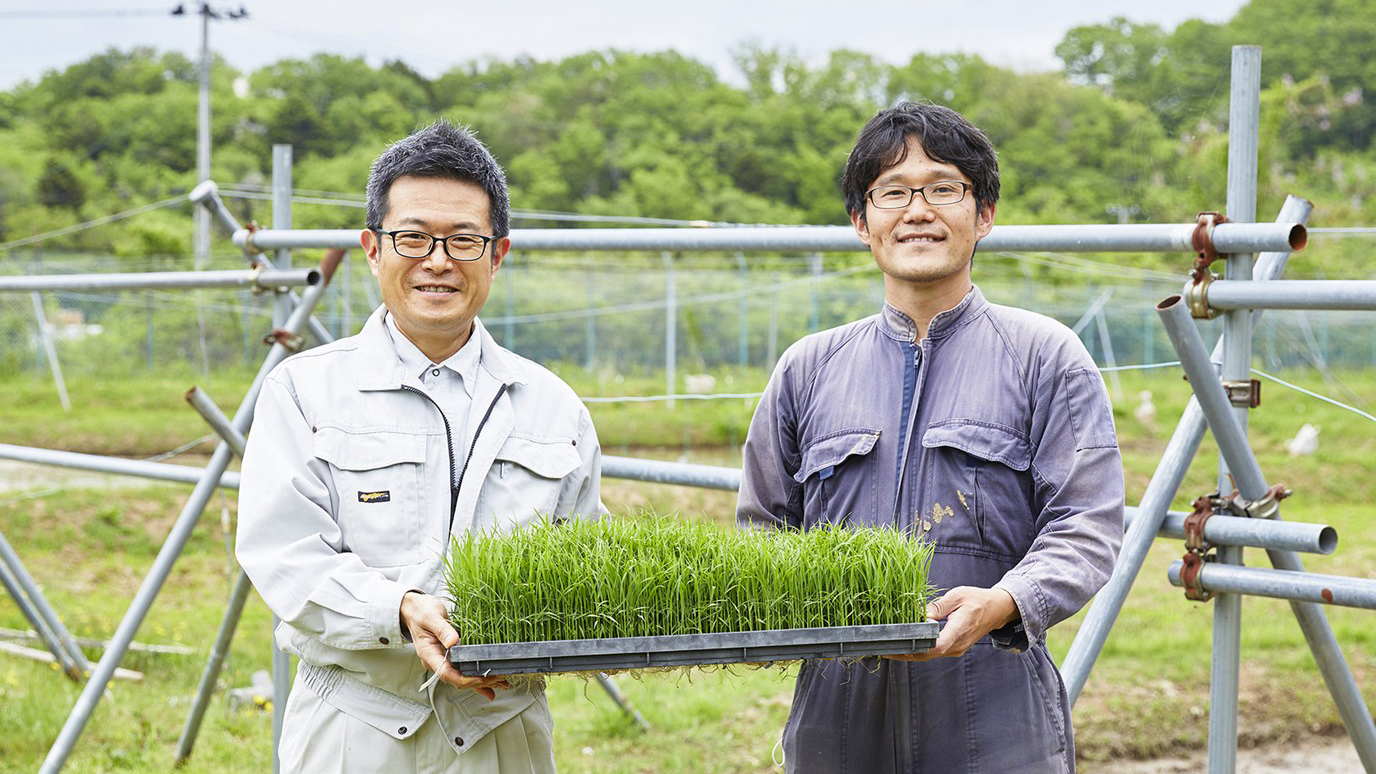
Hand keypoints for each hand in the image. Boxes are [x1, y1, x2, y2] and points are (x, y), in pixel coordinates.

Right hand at [399, 591, 508, 699]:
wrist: (415, 609)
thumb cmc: (421, 612)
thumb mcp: (431, 617)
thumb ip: (442, 630)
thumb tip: (452, 641)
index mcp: (429, 654)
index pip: (446, 674)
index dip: (464, 679)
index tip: (480, 678)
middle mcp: (437, 660)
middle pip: (458, 678)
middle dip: (478, 682)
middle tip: (497, 679)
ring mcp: (444, 658)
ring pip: (463, 676)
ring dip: (481, 681)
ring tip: (500, 684)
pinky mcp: (452, 654)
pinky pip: (465, 667)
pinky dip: (478, 674)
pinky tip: (491, 680)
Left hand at [884, 586, 1018, 661]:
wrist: (996, 609)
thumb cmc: (977, 600)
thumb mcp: (957, 596)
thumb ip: (938, 607)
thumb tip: (920, 614)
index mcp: (959, 630)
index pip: (938, 646)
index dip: (917, 648)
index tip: (898, 644)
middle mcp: (957, 645)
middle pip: (927, 655)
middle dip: (904, 653)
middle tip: (884, 648)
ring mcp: (955, 649)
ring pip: (928, 656)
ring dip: (909, 654)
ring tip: (888, 648)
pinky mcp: (953, 648)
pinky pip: (932, 653)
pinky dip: (917, 651)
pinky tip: (904, 645)